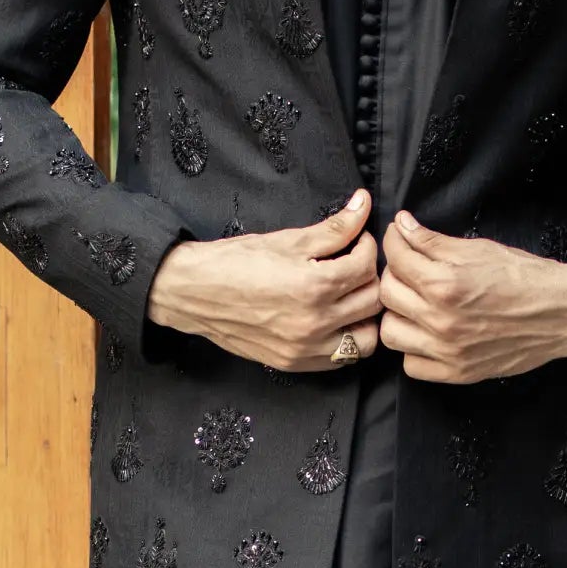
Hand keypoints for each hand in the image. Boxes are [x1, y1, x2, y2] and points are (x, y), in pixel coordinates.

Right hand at [146, 190, 382, 373]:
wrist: (194, 293)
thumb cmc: (236, 261)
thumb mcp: (288, 239)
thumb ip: (335, 227)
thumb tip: (364, 204)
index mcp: (314, 286)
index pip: (366, 267)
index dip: (367, 247)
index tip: (357, 241)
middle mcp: (315, 323)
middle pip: (372, 301)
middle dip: (369, 278)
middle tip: (355, 265)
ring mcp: (306, 348)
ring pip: (366, 338)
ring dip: (366, 315)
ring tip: (351, 296)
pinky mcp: (295, 364)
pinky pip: (342, 359)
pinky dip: (348, 340)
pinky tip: (337, 321)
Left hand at [376, 212, 566, 383]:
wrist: (563, 313)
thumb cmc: (526, 277)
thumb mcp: (479, 249)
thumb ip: (433, 241)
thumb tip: (401, 226)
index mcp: (446, 283)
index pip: (396, 258)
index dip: (394, 240)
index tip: (399, 237)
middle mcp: (441, 320)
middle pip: (387, 293)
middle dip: (395, 273)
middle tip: (410, 268)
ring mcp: (447, 351)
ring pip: (391, 332)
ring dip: (398, 314)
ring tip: (415, 303)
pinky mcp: (457, 373)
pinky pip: (411, 365)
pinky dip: (413, 349)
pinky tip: (428, 334)